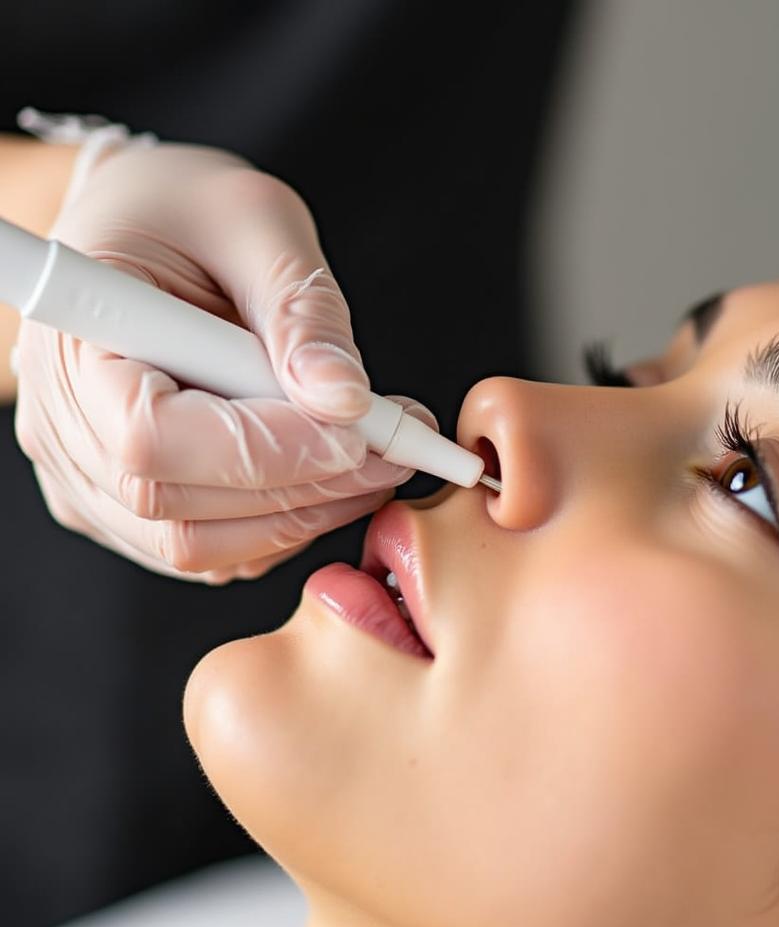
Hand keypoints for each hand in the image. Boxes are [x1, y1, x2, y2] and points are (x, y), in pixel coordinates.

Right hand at [13, 134, 435, 581]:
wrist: (148, 228)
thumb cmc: (189, 211)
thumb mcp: (259, 224)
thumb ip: (303, 313)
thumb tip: (344, 401)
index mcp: (74, 343)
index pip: (154, 438)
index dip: (266, 451)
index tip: (361, 433)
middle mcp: (64, 428)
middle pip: (181, 509)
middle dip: (308, 486)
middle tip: (401, 448)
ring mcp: (90, 480)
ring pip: (202, 546)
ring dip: (306, 512)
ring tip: (377, 455)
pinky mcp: (127, 507)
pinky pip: (213, 551)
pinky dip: (283, 523)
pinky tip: (329, 472)